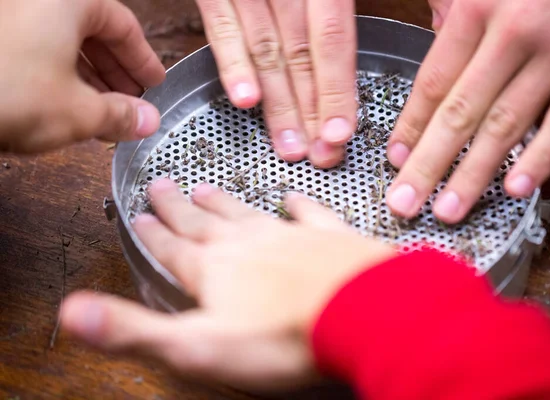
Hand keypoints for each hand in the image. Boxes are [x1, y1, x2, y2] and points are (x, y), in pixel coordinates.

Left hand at [0, 0, 165, 152]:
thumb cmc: (3, 94)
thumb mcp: (78, 112)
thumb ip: (120, 115)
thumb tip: (145, 120)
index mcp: (68, 0)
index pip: (123, 25)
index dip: (143, 60)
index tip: (154, 83)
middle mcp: (35, 0)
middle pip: (91, 31)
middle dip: (115, 72)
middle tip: (130, 103)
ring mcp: (10, 17)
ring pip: (59, 40)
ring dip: (86, 77)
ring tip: (100, 111)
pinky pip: (31, 48)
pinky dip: (53, 74)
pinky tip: (62, 105)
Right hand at [60, 179, 394, 391]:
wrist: (360, 312)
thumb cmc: (283, 336)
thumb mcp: (197, 345)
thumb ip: (134, 328)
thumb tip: (74, 313)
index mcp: (214, 271)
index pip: (172, 248)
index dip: (153, 234)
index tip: (140, 213)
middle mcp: (247, 245)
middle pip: (203, 223)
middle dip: (179, 207)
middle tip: (165, 185)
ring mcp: (290, 237)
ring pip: (246, 213)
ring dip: (223, 202)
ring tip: (206, 187)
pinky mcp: (330, 238)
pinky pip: (309, 214)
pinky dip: (298, 204)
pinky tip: (292, 196)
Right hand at [195, 0, 356, 167]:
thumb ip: (329, 16)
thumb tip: (342, 72)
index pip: (334, 40)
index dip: (336, 90)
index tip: (339, 133)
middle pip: (302, 56)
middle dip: (312, 111)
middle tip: (319, 154)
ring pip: (268, 53)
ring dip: (279, 105)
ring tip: (288, 146)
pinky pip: (223, 30)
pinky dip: (235, 67)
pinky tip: (246, 101)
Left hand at [386, 0, 549, 222]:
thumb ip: (453, 11)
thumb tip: (431, 48)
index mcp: (478, 5)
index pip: (433, 81)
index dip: (410, 126)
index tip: (394, 159)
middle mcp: (515, 31)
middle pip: (460, 112)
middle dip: (429, 164)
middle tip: (404, 203)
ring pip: (507, 124)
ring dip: (473, 174)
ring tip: (447, 209)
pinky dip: (541, 156)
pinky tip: (515, 188)